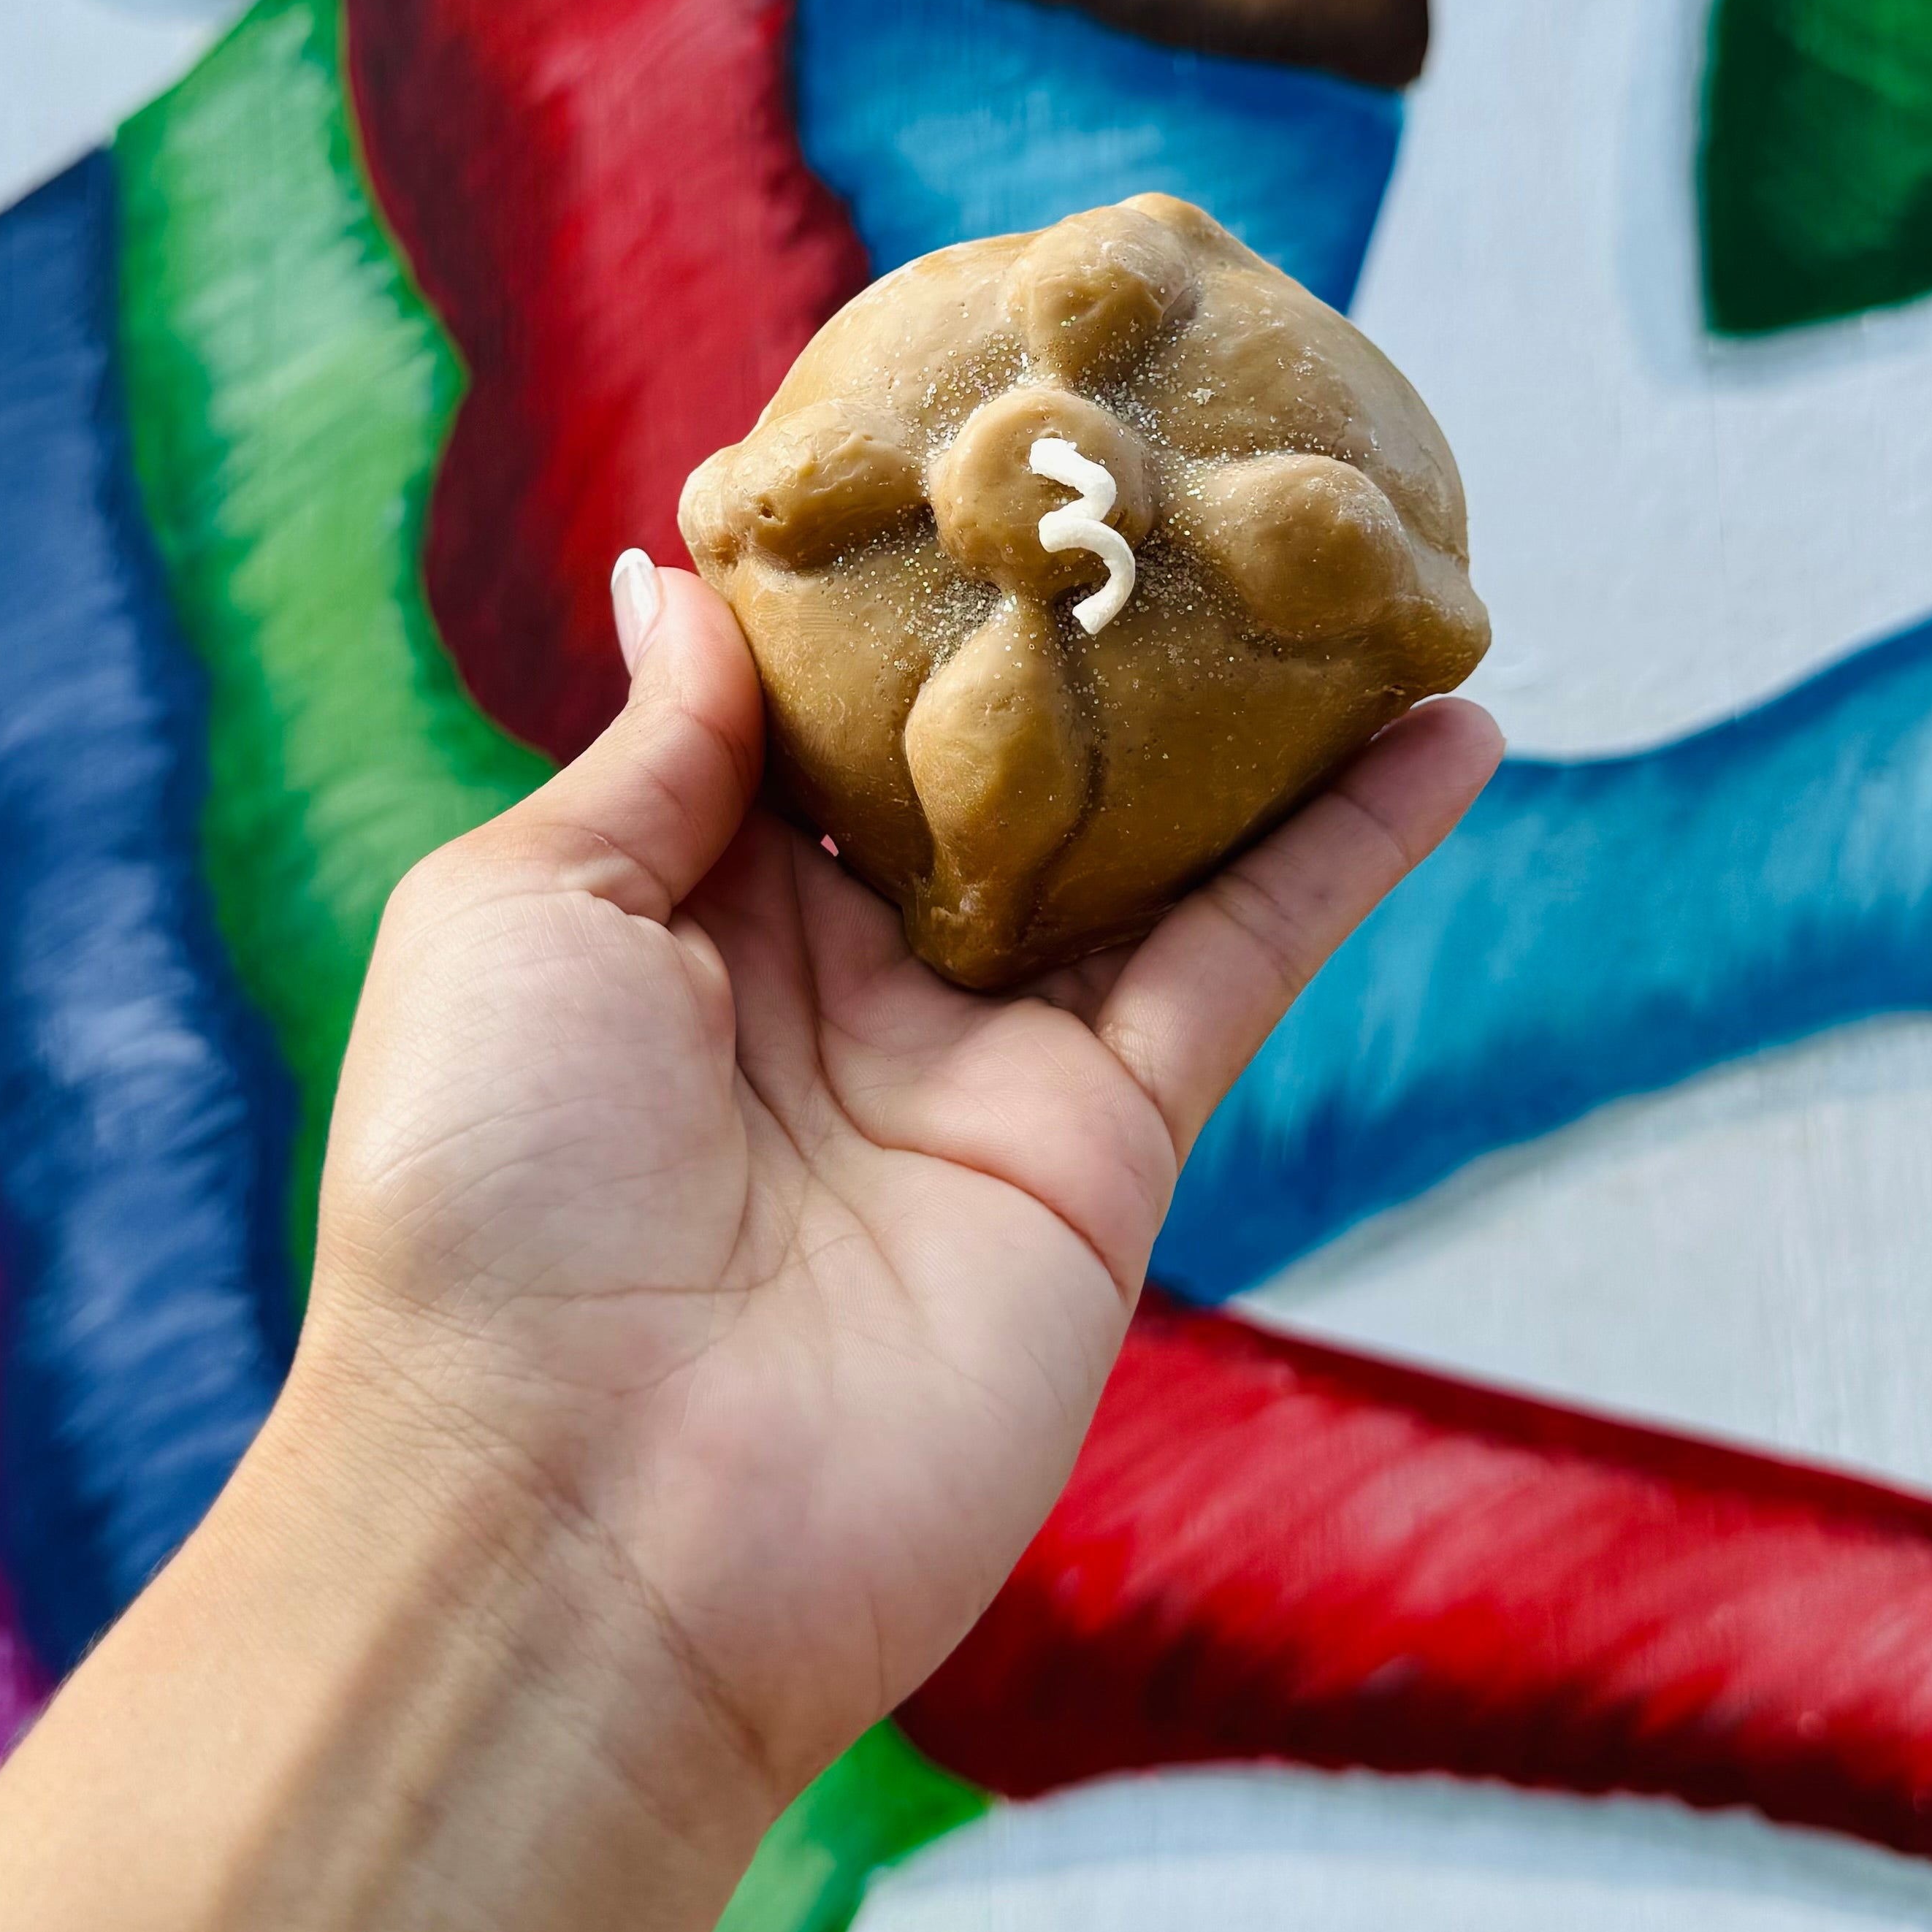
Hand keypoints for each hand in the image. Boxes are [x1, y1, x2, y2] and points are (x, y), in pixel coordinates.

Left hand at [293, 555, 1499, 1820]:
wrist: (576, 1511)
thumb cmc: (484, 1196)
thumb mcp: (515, 914)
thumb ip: (646, 749)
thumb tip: (678, 566)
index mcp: (685, 909)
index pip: (815, 699)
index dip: (890, 570)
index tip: (967, 419)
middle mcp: (844, 973)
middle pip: (1003, 750)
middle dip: (1088, 611)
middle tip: (1190, 444)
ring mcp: (985, 1061)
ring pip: (1150, 837)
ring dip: (1254, 702)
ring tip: (1356, 547)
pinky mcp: (1105, 1147)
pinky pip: (1245, 959)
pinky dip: (1349, 845)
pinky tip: (1447, 725)